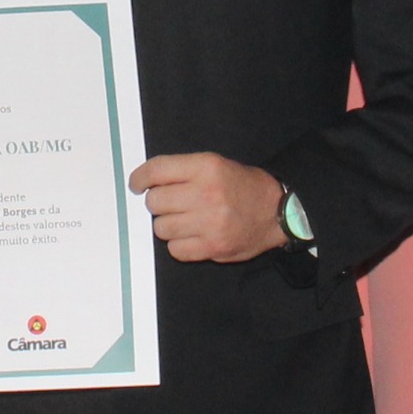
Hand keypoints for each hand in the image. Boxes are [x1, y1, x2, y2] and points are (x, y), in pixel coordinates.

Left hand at [129, 153, 286, 263]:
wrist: (276, 211)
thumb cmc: (241, 186)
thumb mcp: (215, 164)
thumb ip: (182, 171)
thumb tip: (145, 183)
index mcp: (206, 167)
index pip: (157, 171)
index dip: (140, 178)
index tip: (136, 184)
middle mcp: (207, 194)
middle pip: (155, 202)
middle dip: (158, 203)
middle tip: (171, 204)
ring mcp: (210, 223)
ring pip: (161, 227)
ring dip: (167, 224)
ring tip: (185, 220)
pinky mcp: (213, 247)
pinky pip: (175, 249)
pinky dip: (179, 244)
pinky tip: (192, 236)